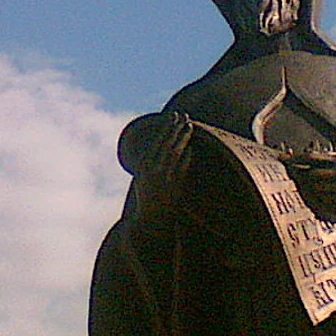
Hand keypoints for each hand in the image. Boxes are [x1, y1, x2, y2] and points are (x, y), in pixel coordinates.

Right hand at [122, 112, 193, 230]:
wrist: (150, 220)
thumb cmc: (148, 198)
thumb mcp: (145, 178)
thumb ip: (152, 163)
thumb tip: (166, 147)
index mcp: (144, 165)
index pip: (157, 141)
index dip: (166, 128)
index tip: (173, 116)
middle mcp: (152, 170)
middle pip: (166, 143)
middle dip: (175, 128)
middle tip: (185, 115)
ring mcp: (163, 178)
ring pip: (174, 152)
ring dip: (182, 139)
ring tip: (190, 126)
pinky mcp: (173, 187)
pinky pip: (181, 168)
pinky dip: (186, 158)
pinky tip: (191, 149)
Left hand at [282, 148, 335, 220]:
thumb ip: (325, 160)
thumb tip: (300, 156)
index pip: (309, 157)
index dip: (293, 158)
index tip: (280, 158)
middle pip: (307, 174)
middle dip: (297, 176)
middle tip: (289, 176)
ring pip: (312, 188)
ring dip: (307, 189)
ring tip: (306, 188)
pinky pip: (320, 200)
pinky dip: (315, 199)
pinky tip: (317, 197)